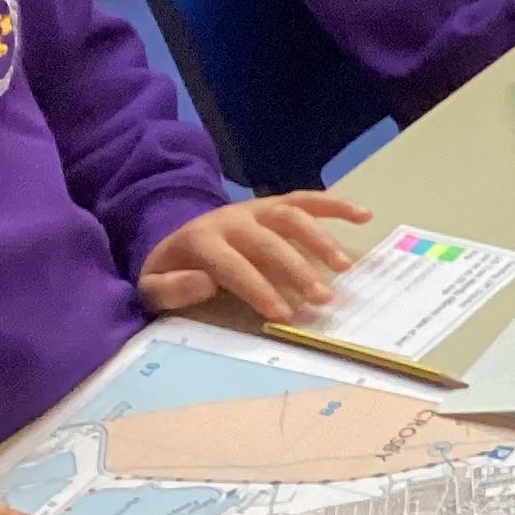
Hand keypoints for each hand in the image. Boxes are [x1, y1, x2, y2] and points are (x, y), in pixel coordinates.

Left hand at [138, 193, 370, 322]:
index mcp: (201, 240)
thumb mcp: (151, 287)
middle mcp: (231, 219)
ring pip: (291, 217)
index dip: (258, 288)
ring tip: (345, 267)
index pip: (234, 265)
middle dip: (297, 270)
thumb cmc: (173, 272)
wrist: (175, 238)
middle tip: (323, 299)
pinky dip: (335, 205)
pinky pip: (306, 200)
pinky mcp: (272, 206)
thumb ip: (169, 290)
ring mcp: (255, 209)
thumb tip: (204, 283)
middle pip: (269, 241)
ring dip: (321, 240)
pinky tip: (364, 215)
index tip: (283, 314)